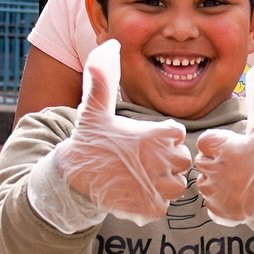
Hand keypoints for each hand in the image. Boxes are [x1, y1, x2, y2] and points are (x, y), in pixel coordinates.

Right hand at [55, 42, 191, 224]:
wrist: (72, 179)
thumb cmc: (89, 141)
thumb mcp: (96, 108)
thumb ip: (105, 78)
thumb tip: (109, 45)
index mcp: (159, 134)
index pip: (178, 135)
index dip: (162, 139)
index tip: (143, 142)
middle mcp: (164, 160)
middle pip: (182, 162)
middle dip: (165, 162)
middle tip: (139, 162)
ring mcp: (159, 186)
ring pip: (176, 185)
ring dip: (161, 183)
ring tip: (136, 178)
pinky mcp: (152, 208)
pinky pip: (164, 205)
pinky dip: (151, 201)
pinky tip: (132, 193)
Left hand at [195, 67, 253, 232]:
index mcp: (225, 149)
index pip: (206, 142)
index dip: (221, 144)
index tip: (237, 148)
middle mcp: (217, 173)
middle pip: (204, 162)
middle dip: (220, 162)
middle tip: (242, 165)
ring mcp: (218, 195)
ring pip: (206, 182)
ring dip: (219, 181)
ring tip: (242, 180)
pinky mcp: (220, 212)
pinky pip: (211, 202)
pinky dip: (223, 200)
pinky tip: (240, 196)